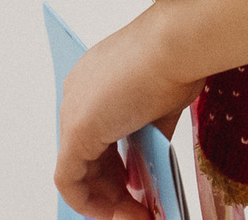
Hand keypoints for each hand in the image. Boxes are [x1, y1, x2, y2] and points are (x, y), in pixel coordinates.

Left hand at [54, 13, 203, 219]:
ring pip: (78, 170)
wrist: (176, 44)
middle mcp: (77, 93)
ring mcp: (73, 112)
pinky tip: (115, 213)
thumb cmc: (178, 60)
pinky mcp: (76, 132)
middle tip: (139, 206)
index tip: (136, 181)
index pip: (97, 132)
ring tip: (136, 213)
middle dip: (112, 187)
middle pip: (86, 154)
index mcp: (96, 77)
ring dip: (106, 199)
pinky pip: (69, 180)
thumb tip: (150, 158)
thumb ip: (150, 132)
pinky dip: (90, 202)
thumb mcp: (162, 102)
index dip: (114, 164)